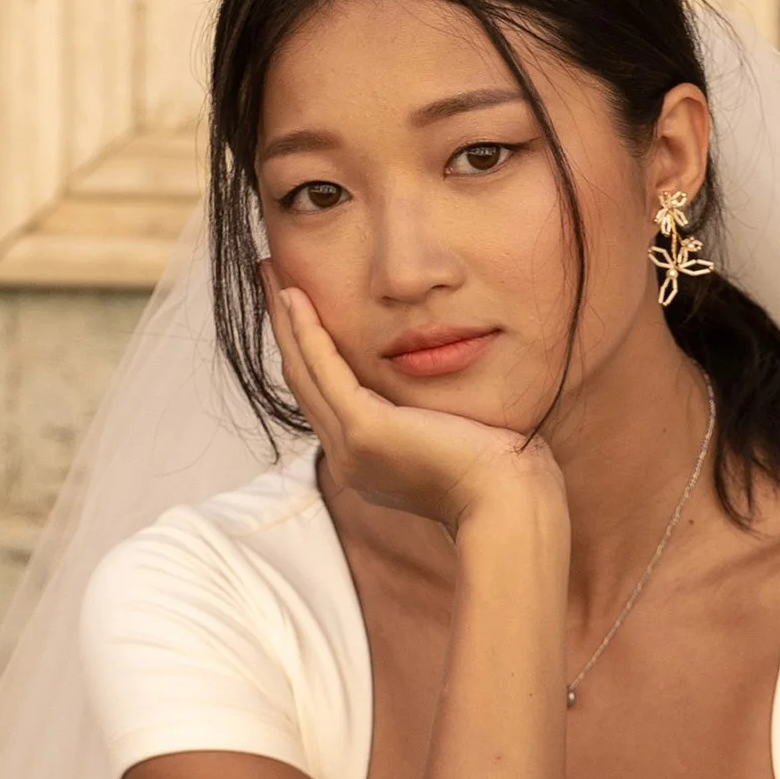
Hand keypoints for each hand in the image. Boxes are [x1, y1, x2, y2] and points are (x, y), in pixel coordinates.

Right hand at [266, 273, 558, 541]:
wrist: (510, 502)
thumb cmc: (501, 474)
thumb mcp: (454, 439)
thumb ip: (431, 417)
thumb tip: (436, 397)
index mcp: (366, 462)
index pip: (325, 398)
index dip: (306, 351)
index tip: (297, 309)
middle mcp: (349, 459)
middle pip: (303, 383)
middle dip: (284, 329)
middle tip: (269, 280)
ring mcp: (352, 449)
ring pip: (303, 373)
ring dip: (284, 322)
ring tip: (270, 275)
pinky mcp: (365, 431)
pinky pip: (326, 371)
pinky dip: (307, 332)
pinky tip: (295, 298)